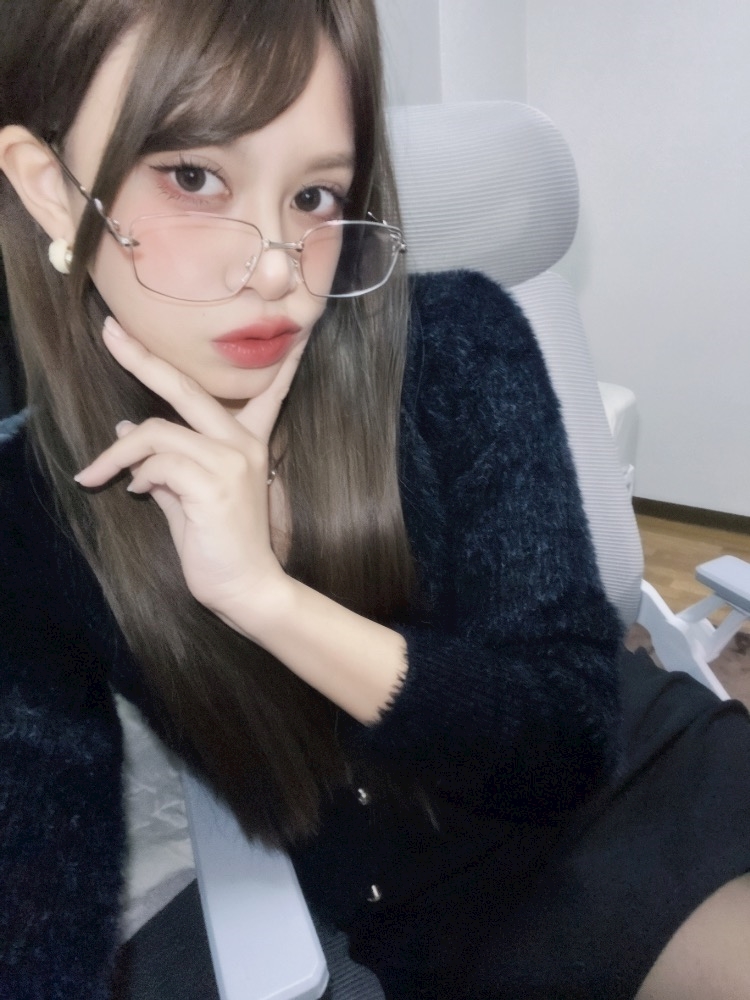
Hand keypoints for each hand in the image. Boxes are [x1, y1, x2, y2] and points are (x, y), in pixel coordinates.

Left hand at [74, 317, 302, 618]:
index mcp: (246, 442)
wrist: (245, 588)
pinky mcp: (214, 483)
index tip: (297, 329)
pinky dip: (138, 476)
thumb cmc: (219, 546)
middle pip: (186, 387)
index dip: (280, 360)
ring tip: (98, 474)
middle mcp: (242, 443)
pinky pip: (159, 463)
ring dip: (118, 453)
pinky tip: (139, 493)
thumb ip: (164, 461)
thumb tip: (127, 425)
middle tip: (109, 332)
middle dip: (141, 357)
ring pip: (157, 431)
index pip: (268, 391)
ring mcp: (231, 460)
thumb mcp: (188, 496)